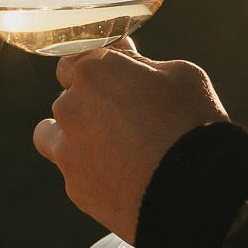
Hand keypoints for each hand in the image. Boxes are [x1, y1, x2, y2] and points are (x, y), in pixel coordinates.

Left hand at [32, 40, 227, 242]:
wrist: (195, 193)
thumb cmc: (193, 125)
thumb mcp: (181, 76)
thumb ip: (142, 61)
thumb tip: (122, 53)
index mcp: (93, 72)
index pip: (76, 60)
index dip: (99, 70)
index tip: (119, 79)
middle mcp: (69, 107)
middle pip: (68, 97)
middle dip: (90, 103)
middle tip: (127, 118)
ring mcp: (67, 149)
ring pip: (53, 134)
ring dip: (74, 135)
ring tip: (110, 148)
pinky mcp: (74, 186)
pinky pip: (73, 171)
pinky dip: (90, 171)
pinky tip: (120, 177)